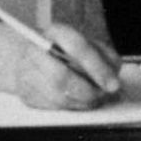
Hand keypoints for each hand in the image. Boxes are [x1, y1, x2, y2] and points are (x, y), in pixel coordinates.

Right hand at [0, 22, 121, 109]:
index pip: (77, 47)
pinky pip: (53, 108)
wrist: (36, 56)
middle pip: (62, 78)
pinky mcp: (27, 96)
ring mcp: (27, 74)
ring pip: (58, 97)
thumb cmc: (69, 51)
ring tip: (93, 98)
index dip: (97, 68)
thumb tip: (112, 80)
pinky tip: (78, 100)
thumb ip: (105, 58)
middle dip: (88, 92)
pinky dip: (71, 107)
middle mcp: (36, 50)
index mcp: (56, 32)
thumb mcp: (91, 45)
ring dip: (82, 102)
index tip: (113, 85)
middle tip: (103, 96)